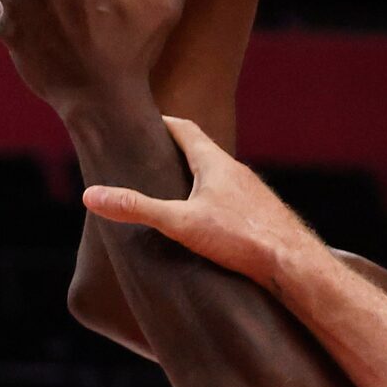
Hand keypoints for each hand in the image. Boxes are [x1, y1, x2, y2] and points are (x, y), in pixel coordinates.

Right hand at [84, 116, 321, 290]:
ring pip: (219, 181)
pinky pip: (233, 204)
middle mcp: (237, 173)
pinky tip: (208, 228)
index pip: (184, 129)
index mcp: (215, 163)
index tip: (143, 122)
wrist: (294, 264)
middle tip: (149, 158)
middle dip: (175, 154)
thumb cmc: (242, 238)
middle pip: (201, 153)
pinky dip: (214, 207)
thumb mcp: (180, 223)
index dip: (161, 123)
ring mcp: (252, 195)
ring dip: (196, 183)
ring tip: (173, 195)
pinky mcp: (262, 218)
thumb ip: (137, 209)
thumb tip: (91, 196)